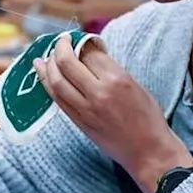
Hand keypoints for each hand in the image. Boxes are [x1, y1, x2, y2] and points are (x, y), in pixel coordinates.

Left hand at [36, 33, 192, 192]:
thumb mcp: (136, 85)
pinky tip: (45, 76)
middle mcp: (99, 93)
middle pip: (68, 63)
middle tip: (61, 42)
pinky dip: (48, 85)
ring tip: (44, 57)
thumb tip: (89, 55)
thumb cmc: (148, 118)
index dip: (82, 43)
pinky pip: (58, 99)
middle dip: (60, 47)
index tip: (80, 40)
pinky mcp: (80, 122)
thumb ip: (112, 70)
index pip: (89, 52)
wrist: (148, 152)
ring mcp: (86, 109)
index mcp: (118, 79)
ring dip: (48, 66)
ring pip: (57, 81)